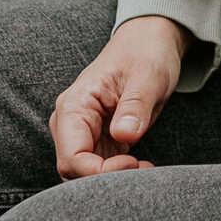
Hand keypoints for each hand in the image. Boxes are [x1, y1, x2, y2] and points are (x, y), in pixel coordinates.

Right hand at [49, 14, 189, 177]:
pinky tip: (141, 165)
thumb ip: (135, 103)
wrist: (149, 40)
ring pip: (84, 174)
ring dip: (112, 179)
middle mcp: (71, 122)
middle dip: (105, 180)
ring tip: (144, 167)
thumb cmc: (147, 52)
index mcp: (74, 105)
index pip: (72, 157)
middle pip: (74, 171)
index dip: (100, 172)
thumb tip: (124, 134)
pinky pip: (98, 168)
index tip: (132, 163)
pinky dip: (117, 173)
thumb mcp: (149, 73)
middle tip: (141, 169)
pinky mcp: (97, 139)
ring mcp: (82, 132)